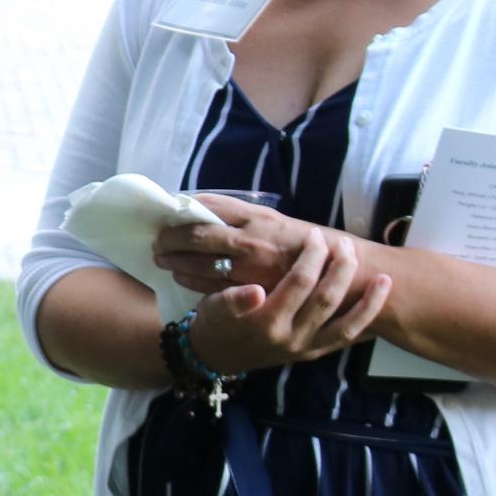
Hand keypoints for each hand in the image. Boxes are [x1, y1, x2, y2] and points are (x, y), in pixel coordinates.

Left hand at [154, 195, 322, 296]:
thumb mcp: (275, 220)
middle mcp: (250, 239)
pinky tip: (179, 276)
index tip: (167, 211)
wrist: (338, 272)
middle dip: (170, 237)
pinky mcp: (249, 289)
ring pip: (198, 262)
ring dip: (174, 259)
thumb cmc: (304, 243)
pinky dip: (189, 279)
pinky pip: (210, 285)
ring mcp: (249, 266)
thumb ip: (241, 217)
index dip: (183, 208)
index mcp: (257, 216)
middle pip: (196, 235)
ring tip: (161, 257)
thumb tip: (201, 211)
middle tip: (157, 239)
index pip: (209, 206)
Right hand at [185, 223, 393, 375]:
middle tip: (346, 245)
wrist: (216, 356)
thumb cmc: (215, 323)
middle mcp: (291, 339)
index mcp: (266, 323)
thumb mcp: (213, 309)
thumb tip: (255, 291)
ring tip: (385, 280)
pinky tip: (378, 307)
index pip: (298, 283)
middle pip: (326, 299)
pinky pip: (345, 340)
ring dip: (368, 302)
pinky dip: (365, 323)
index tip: (315, 235)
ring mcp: (305, 348)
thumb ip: (233, 301)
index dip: (310, 256)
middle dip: (340, 269)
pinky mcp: (313, 353)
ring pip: (346, 326)